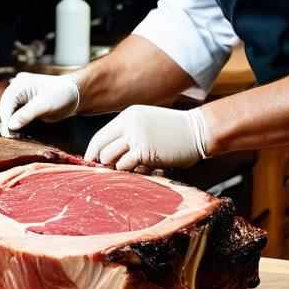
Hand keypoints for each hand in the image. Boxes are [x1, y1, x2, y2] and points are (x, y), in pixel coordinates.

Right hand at [0, 72, 80, 136]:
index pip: (6, 103)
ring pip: (9, 112)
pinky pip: (16, 114)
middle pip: (5, 108)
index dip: (5, 120)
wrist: (74, 94)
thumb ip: (26, 115)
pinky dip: (16, 123)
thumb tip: (10, 125)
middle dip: (6, 123)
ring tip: (13, 137)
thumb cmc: (61, 95)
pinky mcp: (25, 104)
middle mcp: (17, 88)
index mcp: (20, 84)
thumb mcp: (44, 105)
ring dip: (10, 124)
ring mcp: (21, 96)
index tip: (7, 134)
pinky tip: (17, 133)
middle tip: (10, 138)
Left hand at [84, 105, 208, 170]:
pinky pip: (126, 166)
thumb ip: (129, 135)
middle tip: (111, 172)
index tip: (91, 163)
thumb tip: (108, 155)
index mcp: (128, 116)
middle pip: (103, 149)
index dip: (93, 152)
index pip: (101, 136)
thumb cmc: (175, 132)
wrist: (198, 131)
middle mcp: (129, 124)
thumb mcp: (148, 124)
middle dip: (104, 163)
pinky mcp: (144, 151)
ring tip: (138, 168)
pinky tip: (147, 169)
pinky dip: (132, 172)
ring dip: (120, 168)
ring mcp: (136, 137)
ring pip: (112, 159)